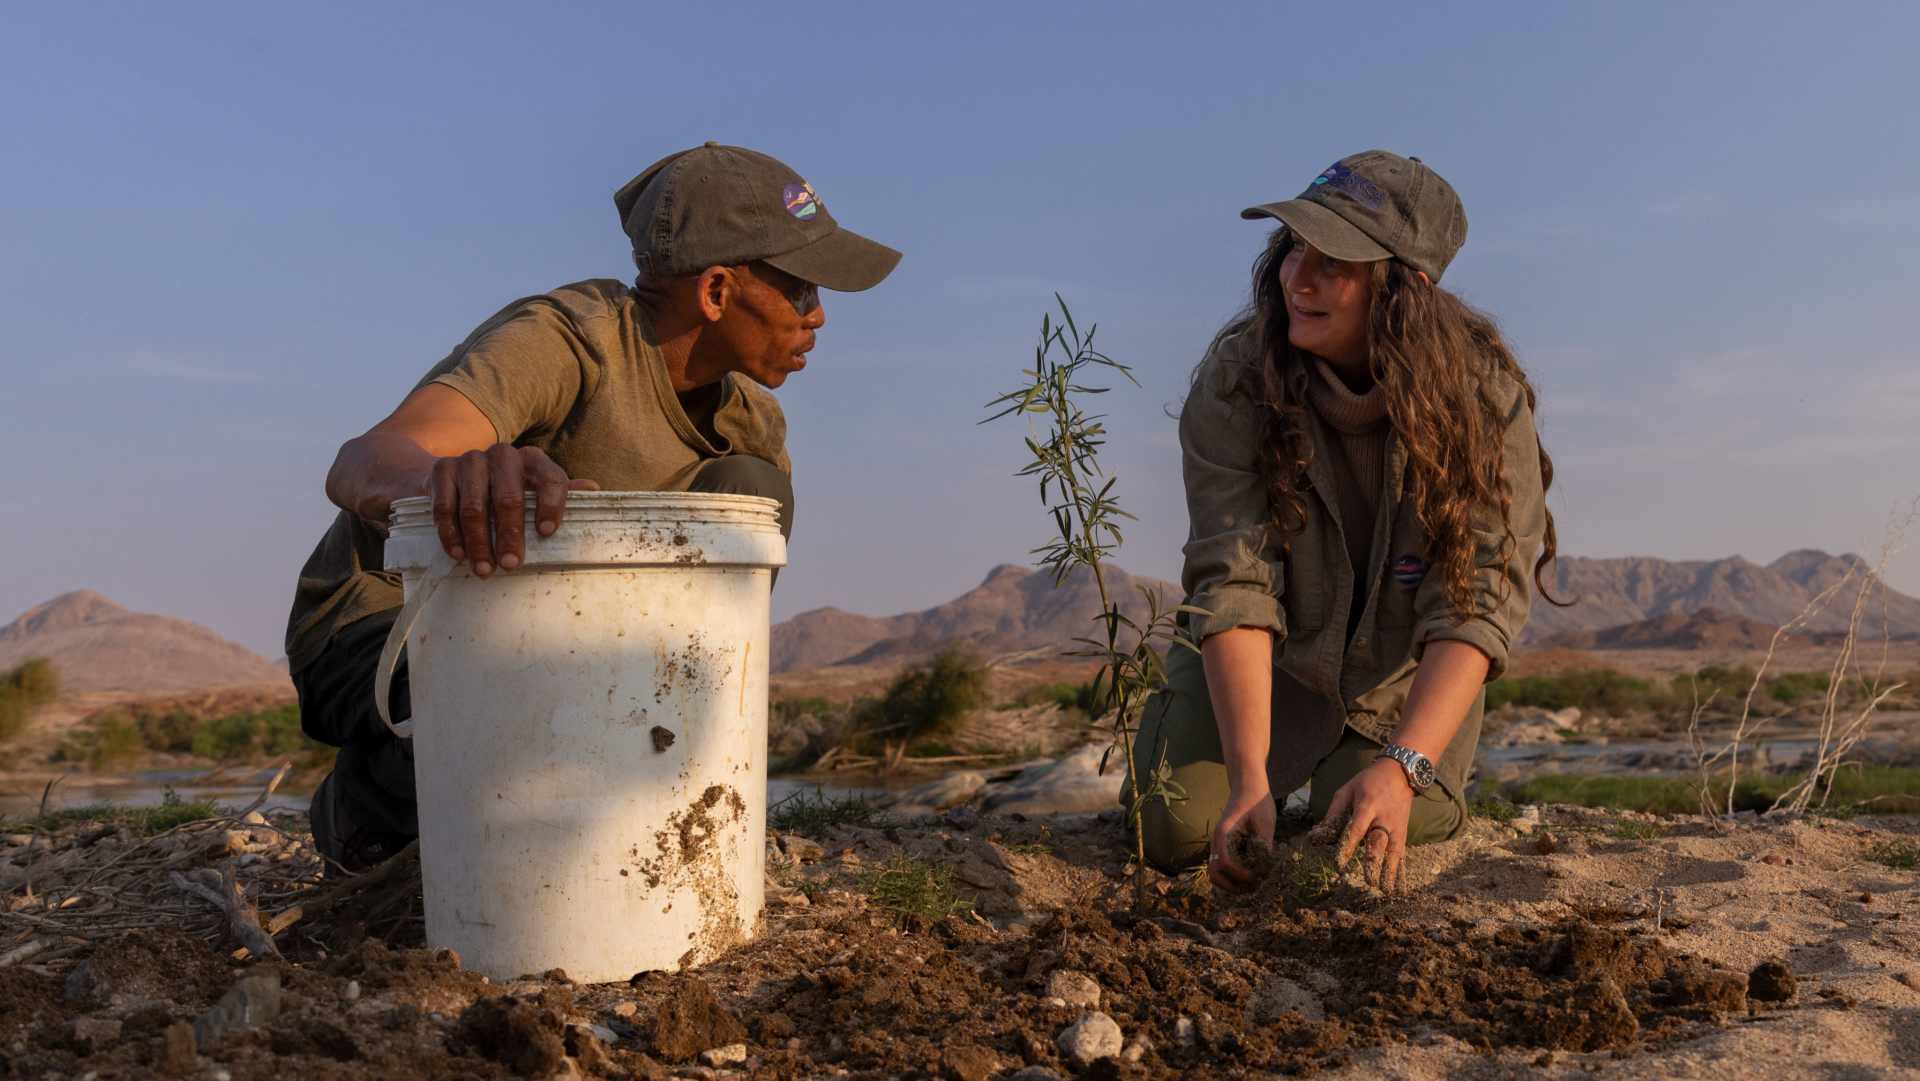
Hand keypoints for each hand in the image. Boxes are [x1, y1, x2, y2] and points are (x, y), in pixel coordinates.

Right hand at [429, 444, 597, 575]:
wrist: (455, 474)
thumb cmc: (504, 488)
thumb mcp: (533, 489)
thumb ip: (560, 492)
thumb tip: (594, 489)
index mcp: (533, 460)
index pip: (551, 478)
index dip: (551, 505)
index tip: (547, 533)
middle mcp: (503, 454)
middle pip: (508, 497)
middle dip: (510, 535)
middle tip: (511, 564)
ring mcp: (471, 459)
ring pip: (474, 506)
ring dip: (479, 542)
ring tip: (484, 569)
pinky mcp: (442, 468)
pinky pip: (445, 506)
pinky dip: (451, 534)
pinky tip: (458, 553)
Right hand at [1207, 786, 1275, 892]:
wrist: (1248, 787)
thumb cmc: (1256, 801)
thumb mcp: (1265, 822)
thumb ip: (1264, 846)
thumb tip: (1265, 870)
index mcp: (1224, 834)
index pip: (1224, 863)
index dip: (1240, 875)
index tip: (1256, 876)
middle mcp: (1217, 842)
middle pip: (1213, 873)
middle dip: (1231, 886)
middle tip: (1251, 888)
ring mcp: (1220, 845)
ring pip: (1216, 873)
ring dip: (1231, 884)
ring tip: (1251, 886)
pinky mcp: (1226, 847)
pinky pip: (1223, 868)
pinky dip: (1233, 877)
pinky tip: (1250, 877)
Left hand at [1323, 758, 1415, 892]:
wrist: (1399, 774)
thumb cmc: (1367, 783)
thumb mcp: (1346, 791)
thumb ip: (1333, 813)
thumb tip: (1317, 835)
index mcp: (1367, 805)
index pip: (1356, 828)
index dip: (1348, 846)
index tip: (1339, 863)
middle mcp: (1383, 818)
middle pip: (1378, 842)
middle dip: (1373, 862)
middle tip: (1368, 881)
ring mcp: (1396, 826)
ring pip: (1393, 851)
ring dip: (1389, 871)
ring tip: (1384, 889)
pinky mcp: (1404, 832)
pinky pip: (1402, 853)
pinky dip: (1400, 870)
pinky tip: (1398, 887)